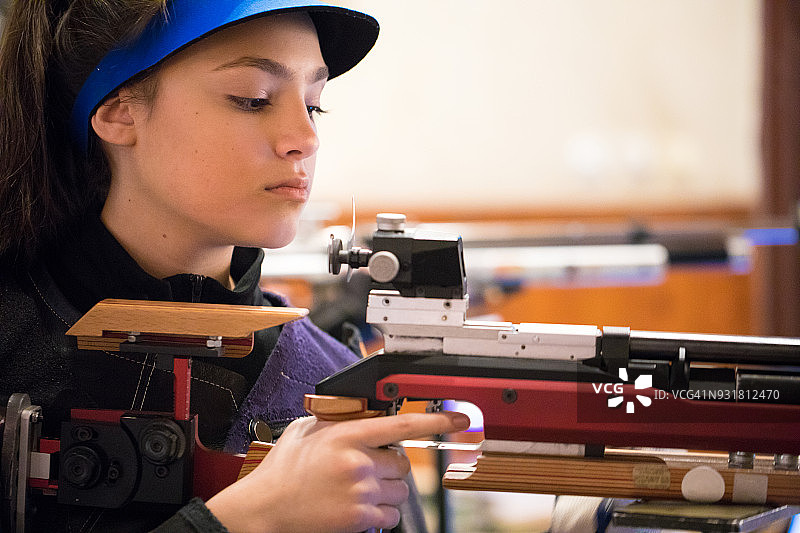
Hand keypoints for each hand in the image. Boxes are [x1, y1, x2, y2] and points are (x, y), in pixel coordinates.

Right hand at [206, 411, 468, 532]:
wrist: (264, 510)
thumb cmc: (282, 470)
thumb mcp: (306, 430)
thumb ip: (338, 419)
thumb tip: (363, 414)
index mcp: (346, 435)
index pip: (402, 425)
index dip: (436, 421)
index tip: (460, 419)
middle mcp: (358, 463)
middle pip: (402, 463)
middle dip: (388, 466)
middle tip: (363, 469)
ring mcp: (361, 492)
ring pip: (400, 490)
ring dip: (385, 490)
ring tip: (354, 489)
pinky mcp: (360, 519)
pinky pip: (390, 515)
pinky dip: (379, 512)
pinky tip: (355, 506)